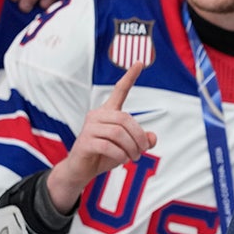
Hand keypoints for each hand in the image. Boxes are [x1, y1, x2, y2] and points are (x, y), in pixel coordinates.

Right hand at [46, 63, 155, 211]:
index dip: (130, 77)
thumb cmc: (104, 156)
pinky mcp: (84, 142)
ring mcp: (89, 127)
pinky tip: (121, 160)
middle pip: (126, 119)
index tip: (139, 62)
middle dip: (138, 137)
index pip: (120, 91)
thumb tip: (152, 137)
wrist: (81, 170)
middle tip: (142, 152)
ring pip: (118, 133)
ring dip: (131, 148)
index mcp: (108, 113)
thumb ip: (142, 141)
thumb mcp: (127, 148)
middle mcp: (97, 115)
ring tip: (132, 157)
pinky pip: (109, 146)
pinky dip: (120, 155)